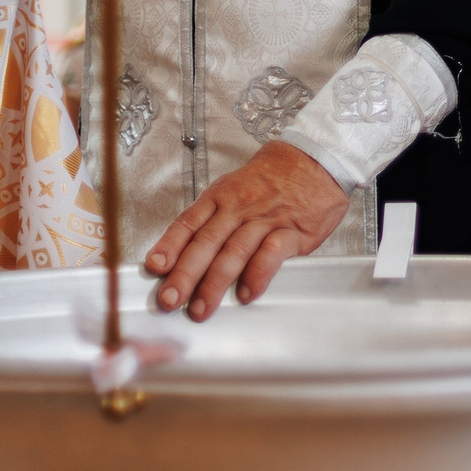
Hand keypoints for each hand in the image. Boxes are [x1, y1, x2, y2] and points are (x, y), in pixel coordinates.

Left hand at [142, 141, 350, 319]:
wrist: (315, 161)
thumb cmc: (272, 180)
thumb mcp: (235, 189)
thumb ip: (212, 219)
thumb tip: (182, 252)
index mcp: (220, 197)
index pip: (188, 222)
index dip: (169, 245)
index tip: (154, 267)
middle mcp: (238, 208)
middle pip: (206, 242)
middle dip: (185, 274)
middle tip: (170, 299)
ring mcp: (264, 220)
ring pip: (234, 252)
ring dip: (214, 284)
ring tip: (201, 308)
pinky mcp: (292, 232)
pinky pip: (271, 254)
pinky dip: (257, 275)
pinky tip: (246, 293)